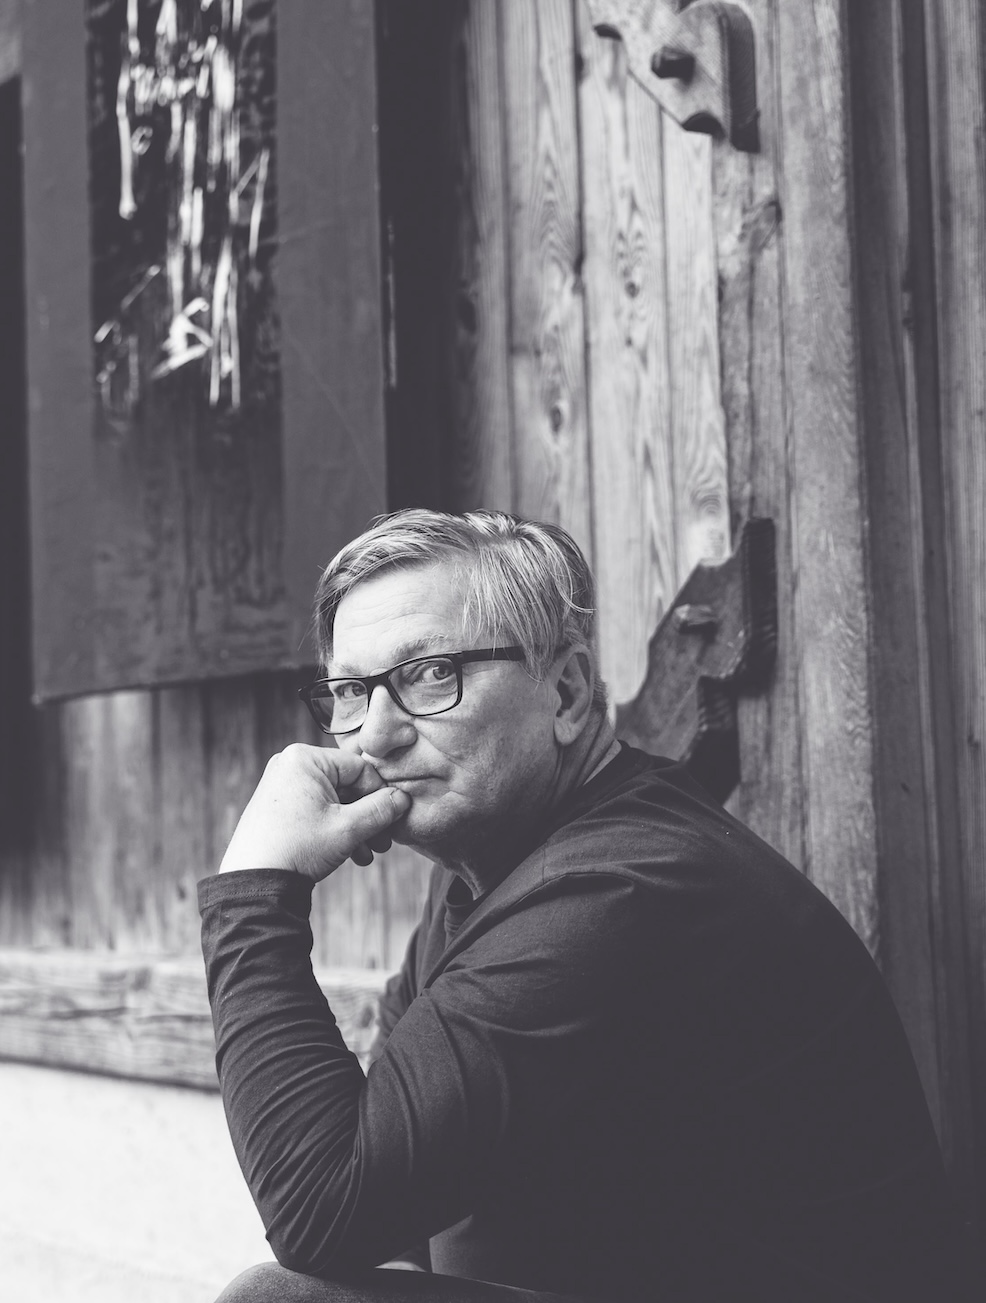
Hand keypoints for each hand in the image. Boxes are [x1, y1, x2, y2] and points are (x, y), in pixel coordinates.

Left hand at [219, 744, 410, 880]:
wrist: (255, 883)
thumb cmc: (298, 848)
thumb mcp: (349, 828)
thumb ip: (381, 809)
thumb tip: (402, 798)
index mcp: (305, 758)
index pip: (359, 768)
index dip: (380, 795)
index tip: (393, 820)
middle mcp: (290, 766)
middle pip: (347, 786)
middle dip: (368, 818)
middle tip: (384, 843)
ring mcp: (282, 787)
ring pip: (334, 802)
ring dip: (356, 828)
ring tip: (367, 855)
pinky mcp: (278, 807)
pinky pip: (317, 811)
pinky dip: (335, 830)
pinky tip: (351, 855)